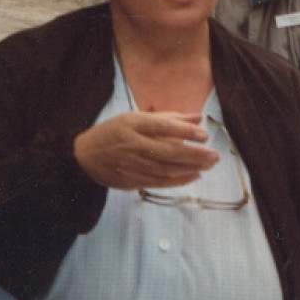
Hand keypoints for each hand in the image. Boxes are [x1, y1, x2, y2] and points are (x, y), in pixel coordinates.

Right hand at [73, 111, 218, 189]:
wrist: (85, 156)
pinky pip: (159, 182)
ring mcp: (132, 165)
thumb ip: (169, 118)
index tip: (204, 134)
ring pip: (166, 169)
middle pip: (167, 151)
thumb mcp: (137, 118)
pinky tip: (194, 175)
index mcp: (133, 125)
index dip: (184, 131)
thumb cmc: (116, 132)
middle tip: (214, 155)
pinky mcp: (132, 180)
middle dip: (194, 154)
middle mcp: (133, 145)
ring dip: (190, 168)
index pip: (162, 127)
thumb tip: (198, 118)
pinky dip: (178, 180)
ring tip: (209, 164)